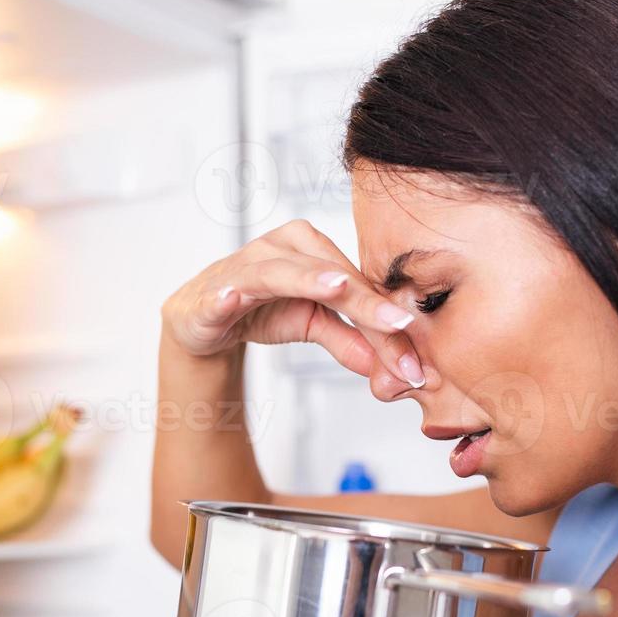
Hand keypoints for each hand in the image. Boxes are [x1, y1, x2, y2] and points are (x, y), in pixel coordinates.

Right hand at [160, 219, 425, 387]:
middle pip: (330, 273)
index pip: (358, 283)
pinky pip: (225, 290)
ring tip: (335, 288)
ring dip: (307, 279)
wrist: (203, 319)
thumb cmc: (261, 308)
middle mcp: (281, 246)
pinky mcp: (213, 290)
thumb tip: (395, 370)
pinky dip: (229, 294)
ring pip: (281, 271)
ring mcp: (245, 263)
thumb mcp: (313, 325)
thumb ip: (352, 341)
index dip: (387, 319)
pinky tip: (235, 298)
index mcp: (312, 247)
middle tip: (396, 329)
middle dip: (365, 307)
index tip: (414, 354)